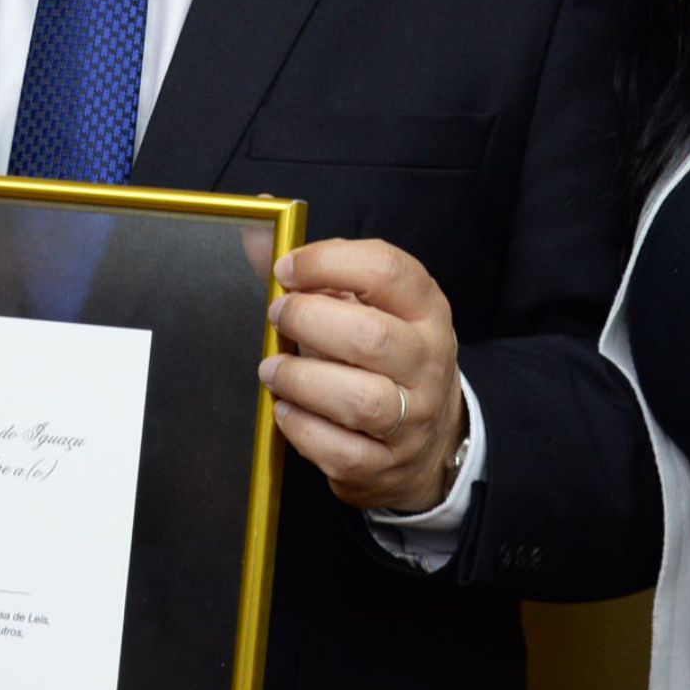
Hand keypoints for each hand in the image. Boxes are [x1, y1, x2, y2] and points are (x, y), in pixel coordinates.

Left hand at [259, 238, 466, 513]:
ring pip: (357, 400)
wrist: (431, 440)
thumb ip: (313, 270)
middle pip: (368, 336)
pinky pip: (339, 450)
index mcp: (426, 309)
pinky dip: (301, 428)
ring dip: (298, 379)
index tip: (287, 269)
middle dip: (307, 321)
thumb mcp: (368, 307)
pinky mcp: (386, 465)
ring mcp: (413, 418)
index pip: (386, 270)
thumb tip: (258, 224)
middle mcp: (428, 362)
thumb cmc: (386, 357)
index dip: (326, 263)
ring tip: (272, 369)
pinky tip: (286, 410)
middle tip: (276, 317)